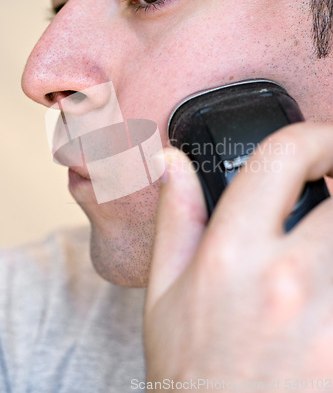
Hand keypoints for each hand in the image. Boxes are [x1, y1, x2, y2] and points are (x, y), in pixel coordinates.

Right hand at [145, 122, 332, 389]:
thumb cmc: (193, 376)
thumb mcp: (163, 294)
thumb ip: (176, 218)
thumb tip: (175, 164)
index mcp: (234, 254)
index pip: (284, 157)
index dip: (314, 135)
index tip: (321, 144)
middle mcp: (290, 280)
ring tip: (327, 239)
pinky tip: (329, 279)